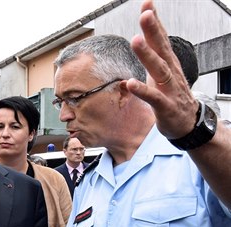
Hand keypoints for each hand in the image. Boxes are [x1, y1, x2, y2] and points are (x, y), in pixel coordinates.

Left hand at [126, 0, 198, 138]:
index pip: (161, 39)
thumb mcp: (160, 73)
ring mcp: (169, 89)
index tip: (147, 4)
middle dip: (153, 31)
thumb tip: (141, 36)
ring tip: (136, 40)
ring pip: (159, 69)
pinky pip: (153, 97)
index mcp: (167, 63)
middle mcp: (170, 72)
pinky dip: (142, 90)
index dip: (155, 22)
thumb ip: (152, 55)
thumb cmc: (171, 97)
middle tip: (145, 15)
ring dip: (147, 55)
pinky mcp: (165, 106)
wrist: (188, 123)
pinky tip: (130, 83)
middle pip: (161, 48)